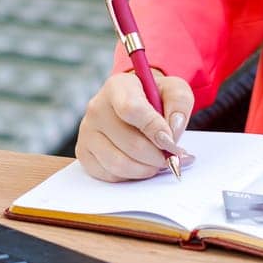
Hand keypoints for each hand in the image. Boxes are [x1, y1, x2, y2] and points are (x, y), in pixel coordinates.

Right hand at [75, 66, 195, 181]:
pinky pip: (110, 175)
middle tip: (173, 157)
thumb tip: (172, 129)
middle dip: (157, 156)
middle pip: (130, 143)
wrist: (132, 104)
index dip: (154, 129)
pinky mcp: (84, 152)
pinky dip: (131, 176)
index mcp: (118, 87)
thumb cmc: (154, 97)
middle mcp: (96, 108)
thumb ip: (179, 103)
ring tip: (158, 162)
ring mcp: (87, 131)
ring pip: (119, 163)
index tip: (170, 141)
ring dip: (146, 169)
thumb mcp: (173, 89)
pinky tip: (141, 165)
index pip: (131, 109)